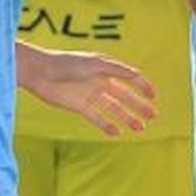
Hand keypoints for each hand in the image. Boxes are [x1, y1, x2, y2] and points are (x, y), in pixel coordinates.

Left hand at [23, 49, 157, 136]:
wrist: (40, 73)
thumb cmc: (66, 63)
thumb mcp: (94, 64)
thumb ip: (116, 69)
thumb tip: (137, 75)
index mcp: (105, 69)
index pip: (129, 78)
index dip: (143, 86)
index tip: (154, 96)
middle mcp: (100, 82)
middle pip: (124, 96)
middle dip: (139, 106)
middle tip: (153, 116)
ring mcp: (90, 95)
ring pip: (113, 109)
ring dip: (127, 118)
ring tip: (140, 128)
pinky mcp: (80, 107)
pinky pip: (97, 118)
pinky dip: (107, 125)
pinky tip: (117, 133)